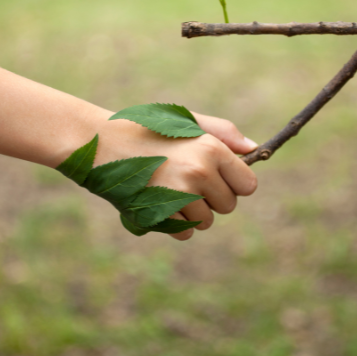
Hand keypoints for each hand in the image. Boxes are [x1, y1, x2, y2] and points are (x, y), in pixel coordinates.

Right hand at [95, 110, 257, 240]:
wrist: (101, 142)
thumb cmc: (148, 129)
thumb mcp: (187, 122)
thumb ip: (224, 133)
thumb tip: (254, 150)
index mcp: (211, 148)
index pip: (248, 185)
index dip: (234, 183)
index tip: (218, 177)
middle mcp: (199, 172)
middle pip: (229, 206)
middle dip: (212, 198)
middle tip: (186, 179)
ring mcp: (179, 196)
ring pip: (206, 222)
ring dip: (192, 212)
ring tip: (168, 187)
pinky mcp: (159, 215)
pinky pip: (184, 232)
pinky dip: (174, 223)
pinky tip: (157, 201)